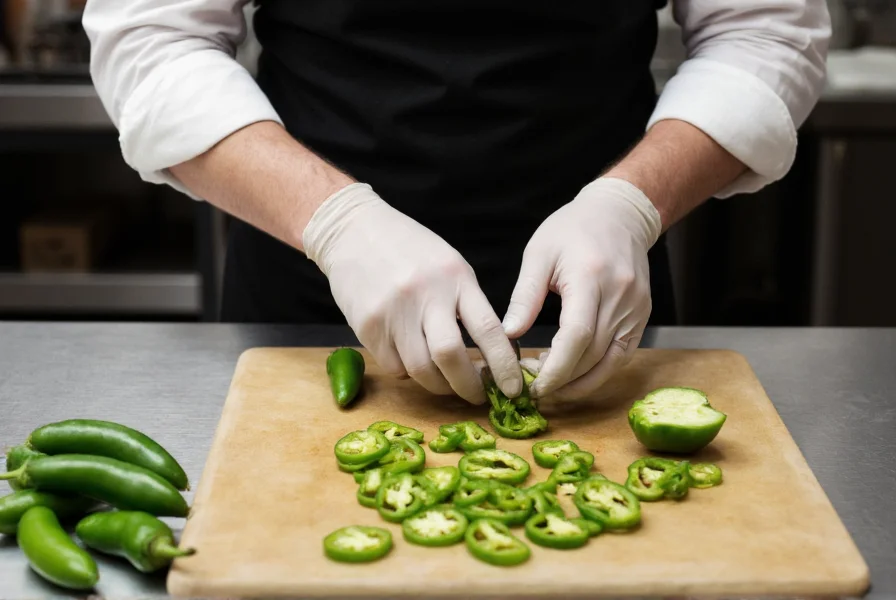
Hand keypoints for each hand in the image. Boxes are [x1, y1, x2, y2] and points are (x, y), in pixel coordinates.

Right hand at [303, 183, 522, 403]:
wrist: (353, 231)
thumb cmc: (409, 249)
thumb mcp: (449, 265)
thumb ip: (468, 303)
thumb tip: (490, 352)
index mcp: (455, 277)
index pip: (488, 330)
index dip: (504, 365)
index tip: (513, 388)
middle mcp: (425, 295)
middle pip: (450, 357)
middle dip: (468, 387)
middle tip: (477, 396)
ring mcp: (393, 311)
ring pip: (420, 370)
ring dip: (439, 385)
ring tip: (447, 383)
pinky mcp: (367, 325)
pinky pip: (394, 367)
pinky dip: (408, 373)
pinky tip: (413, 360)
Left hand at [502, 177, 662, 400]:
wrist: (619, 215)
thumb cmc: (572, 229)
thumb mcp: (539, 255)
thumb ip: (525, 296)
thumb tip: (507, 334)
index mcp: (590, 277)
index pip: (577, 335)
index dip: (556, 368)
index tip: (533, 384)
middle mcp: (619, 296)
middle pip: (592, 354)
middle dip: (562, 378)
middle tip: (532, 386)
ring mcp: (636, 308)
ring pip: (610, 361)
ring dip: (580, 381)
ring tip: (550, 385)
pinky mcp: (641, 316)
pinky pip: (622, 355)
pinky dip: (599, 372)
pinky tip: (575, 376)